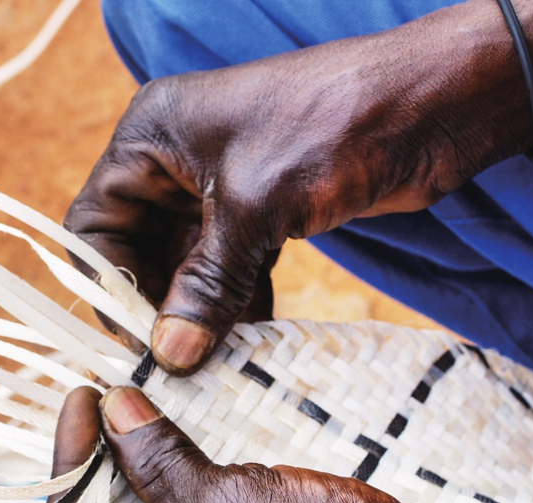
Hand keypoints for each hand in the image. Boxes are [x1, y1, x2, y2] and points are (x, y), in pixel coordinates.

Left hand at [50, 387, 532, 502]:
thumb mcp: (220, 500)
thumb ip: (154, 458)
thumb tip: (112, 407)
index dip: (70, 466)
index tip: (82, 401)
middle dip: (106, 470)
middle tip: (103, 403)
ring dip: (147, 479)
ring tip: (137, 414)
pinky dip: (187, 497)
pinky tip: (183, 447)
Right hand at [64, 2, 532, 373]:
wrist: (436, 103)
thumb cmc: (332, 126)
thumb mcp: (255, 206)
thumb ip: (206, 283)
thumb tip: (169, 355)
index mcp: (152, 136)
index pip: (96, 222)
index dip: (107, 283)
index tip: (130, 343)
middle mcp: (176, 160)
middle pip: (139, 250)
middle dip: (154, 306)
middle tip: (169, 367)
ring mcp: (221, 187)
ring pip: (187, 266)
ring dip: (196, 314)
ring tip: (206, 368)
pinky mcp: (264, 211)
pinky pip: (230, 269)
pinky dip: (235, 305)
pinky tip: (246, 345)